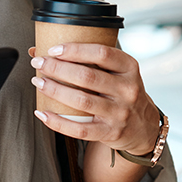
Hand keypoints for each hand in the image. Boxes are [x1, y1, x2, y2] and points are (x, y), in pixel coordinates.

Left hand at [29, 44, 159, 154]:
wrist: (143, 127)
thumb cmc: (120, 91)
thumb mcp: (115, 71)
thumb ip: (85, 59)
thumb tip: (37, 49)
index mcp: (129, 68)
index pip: (101, 53)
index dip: (75, 50)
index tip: (53, 50)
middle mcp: (127, 90)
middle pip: (87, 76)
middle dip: (57, 68)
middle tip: (38, 64)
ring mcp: (120, 113)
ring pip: (82, 101)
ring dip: (55, 90)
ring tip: (38, 82)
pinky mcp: (110, 132)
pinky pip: (80, 129)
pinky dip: (58, 122)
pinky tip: (42, 113)